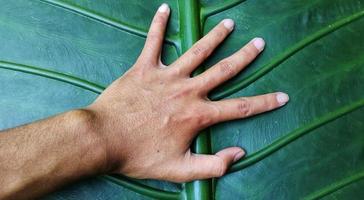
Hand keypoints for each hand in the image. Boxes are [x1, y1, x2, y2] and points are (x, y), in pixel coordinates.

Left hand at [87, 3, 288, 181]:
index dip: (265, 103)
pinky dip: (158, 24)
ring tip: (229, 24)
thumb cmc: (140, 155)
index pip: (241, 108)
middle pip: (223, 70)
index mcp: (198, 115)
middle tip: (260, 43)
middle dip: (245, 57)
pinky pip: (153, 41)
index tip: (283, 96)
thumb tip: (239, 154)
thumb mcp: (180, 170)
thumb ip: (213, 166)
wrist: (104, 140)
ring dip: (215, 36)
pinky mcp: (144, 68)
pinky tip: (164, 9)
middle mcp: (187, 90)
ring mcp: (166, 76)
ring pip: (196, 51)